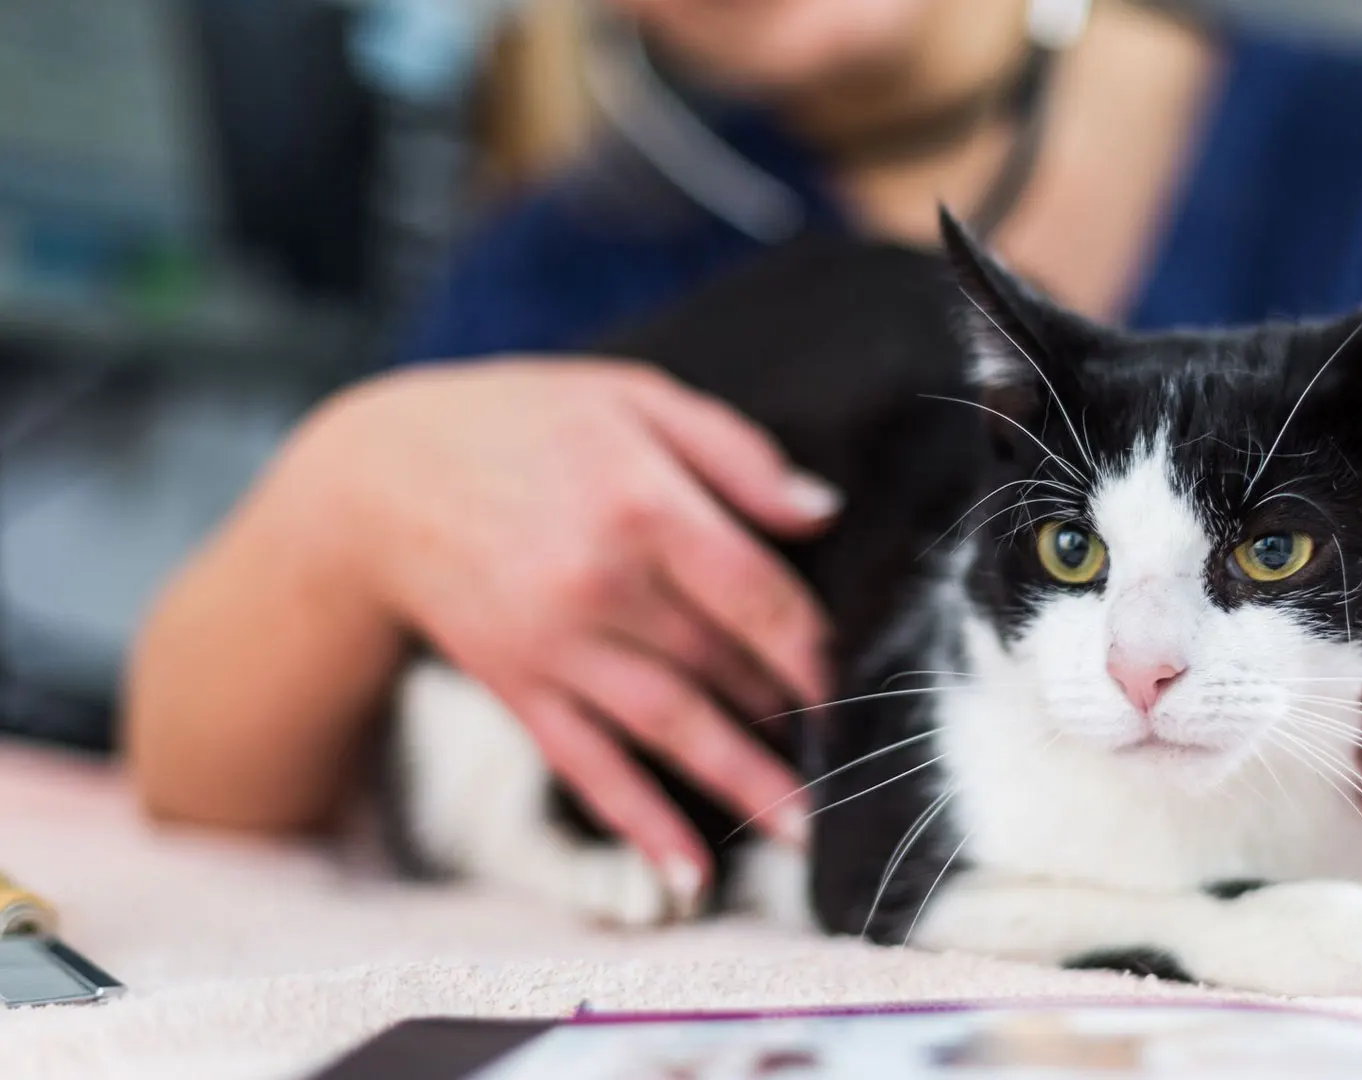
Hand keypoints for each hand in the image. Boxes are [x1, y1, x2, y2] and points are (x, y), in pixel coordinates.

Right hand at [321, 359, 839, 897]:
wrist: (375, 480)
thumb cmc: (522, 424)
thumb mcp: (632, 395)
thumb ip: (735, 454)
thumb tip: (823, 515)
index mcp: (641, 501)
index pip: (757, 594)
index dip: (817, 646)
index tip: (860, 678)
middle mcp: (600, 582)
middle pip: (724, 665)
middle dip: (796, 716)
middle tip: (859, 756)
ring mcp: (554, 645)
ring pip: (670, 728)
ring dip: (746, 783)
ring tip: (810, 829)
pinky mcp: (518, 688)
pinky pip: (588, 766)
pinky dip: (640, 824)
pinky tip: (689, 874)